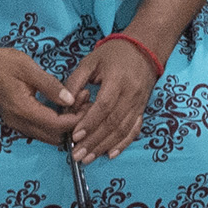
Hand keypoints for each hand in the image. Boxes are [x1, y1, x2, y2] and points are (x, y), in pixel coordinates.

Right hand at [0, 45, 84, 146]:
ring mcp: (16, 124)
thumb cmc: (2, 63)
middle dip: (72, 125)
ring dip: (63, 125)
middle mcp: (19, 123)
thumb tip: (70, 99)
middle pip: (53, 137)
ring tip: (76, 104)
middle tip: (85, 104)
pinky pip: (39, 130)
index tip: (88, 104)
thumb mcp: (28, 69)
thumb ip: (50, 85)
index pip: (57, 125)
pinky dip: (53, 123)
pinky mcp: (15, 120)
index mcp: (23, 110)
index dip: (76, 119)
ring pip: (46, 135)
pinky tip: (61, 107)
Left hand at [62, 35, 158, 159]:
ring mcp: (139, 103)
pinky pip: (134, 130)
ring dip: (105, 146)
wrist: (144, 50)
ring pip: (123, 130)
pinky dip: (123, 144)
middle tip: (78, 155)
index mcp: (117, 79)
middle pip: (113, 123)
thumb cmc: (113, 54)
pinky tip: (111, 154)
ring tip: (89, 158)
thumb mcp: (91, 61)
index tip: (75, 136)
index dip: (90, 122)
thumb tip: (63, 103)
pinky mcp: (142, 109)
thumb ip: (76, 81)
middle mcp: (131, 94)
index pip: (104, 106)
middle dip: (94, 141)